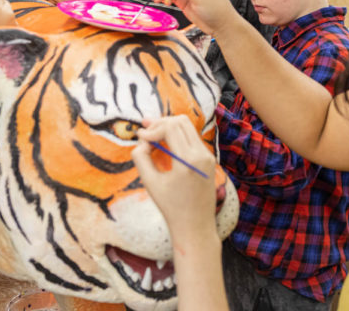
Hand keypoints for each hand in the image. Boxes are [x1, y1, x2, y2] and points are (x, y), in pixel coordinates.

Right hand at [131, 116, 217, 241]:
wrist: (195, 226)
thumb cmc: (171, 207)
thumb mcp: (150, 183)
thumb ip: (141, 158)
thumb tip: (142, 141)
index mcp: (188, 160)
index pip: (171, 127)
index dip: (153, 128)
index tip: (139, 137)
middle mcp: (202, 155)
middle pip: (181, 121)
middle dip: (161, 123)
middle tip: (144, 130)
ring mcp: (208, 157)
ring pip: (188, 128)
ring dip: (169, 128)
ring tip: (151, 135)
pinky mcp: (209, 160)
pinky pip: (192, 139)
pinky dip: (177, 138)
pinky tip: (163, 145)